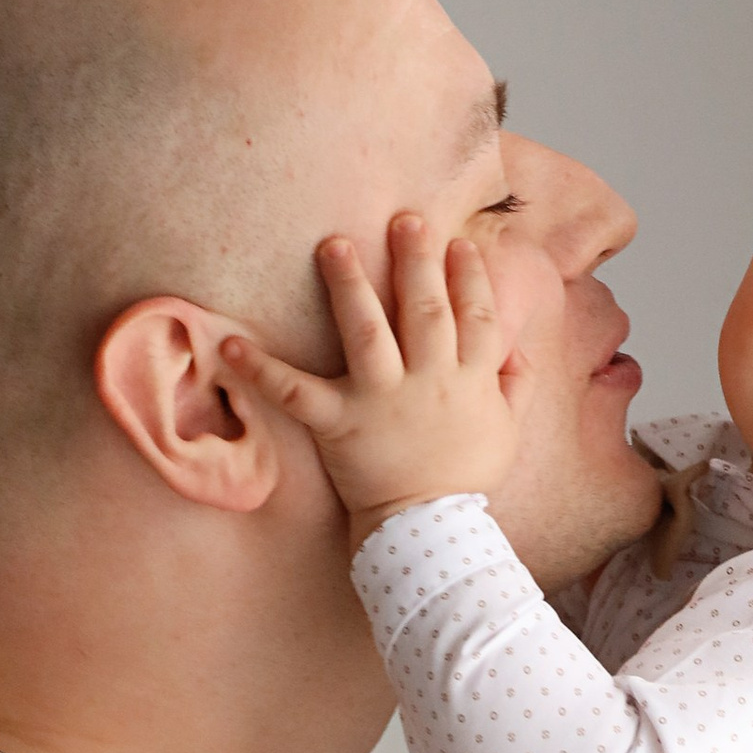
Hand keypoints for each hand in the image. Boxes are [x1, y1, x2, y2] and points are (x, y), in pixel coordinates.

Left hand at [225, 212, 527, 542]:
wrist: (430, 532)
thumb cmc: (465, 480)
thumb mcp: (506, 432)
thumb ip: (515, 386)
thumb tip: (519, 350)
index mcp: (471, 380)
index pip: (476, 315)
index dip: (469, 276)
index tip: (457, 244)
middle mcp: (430, 381)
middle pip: (426, 309)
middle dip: (416, 260)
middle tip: (405, 219)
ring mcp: (383, 400)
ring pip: (367, 331)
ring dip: (350, 285)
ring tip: (334, 245)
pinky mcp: (340, 423)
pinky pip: (296, 392)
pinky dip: (262, 369)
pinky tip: (232, 345)